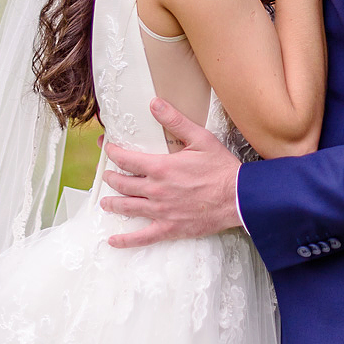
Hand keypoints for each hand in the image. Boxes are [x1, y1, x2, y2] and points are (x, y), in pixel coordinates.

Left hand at [100, 98, 241, 247]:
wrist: (239, 197)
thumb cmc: (221, 167)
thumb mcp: (200, 137)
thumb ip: (175, 120)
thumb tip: (154, 103)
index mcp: (160, 167)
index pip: (126, 160)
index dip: (113, 153)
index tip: (107, 148)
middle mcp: (156, 190)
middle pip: (123, 184)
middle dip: (111, 178)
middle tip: (107, 174)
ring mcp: (161, 211)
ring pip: (127, 208)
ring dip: (112, 203)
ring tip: (105, 201)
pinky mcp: (169, 228)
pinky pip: (142, 237)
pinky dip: (126, 240)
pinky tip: (113, 240)